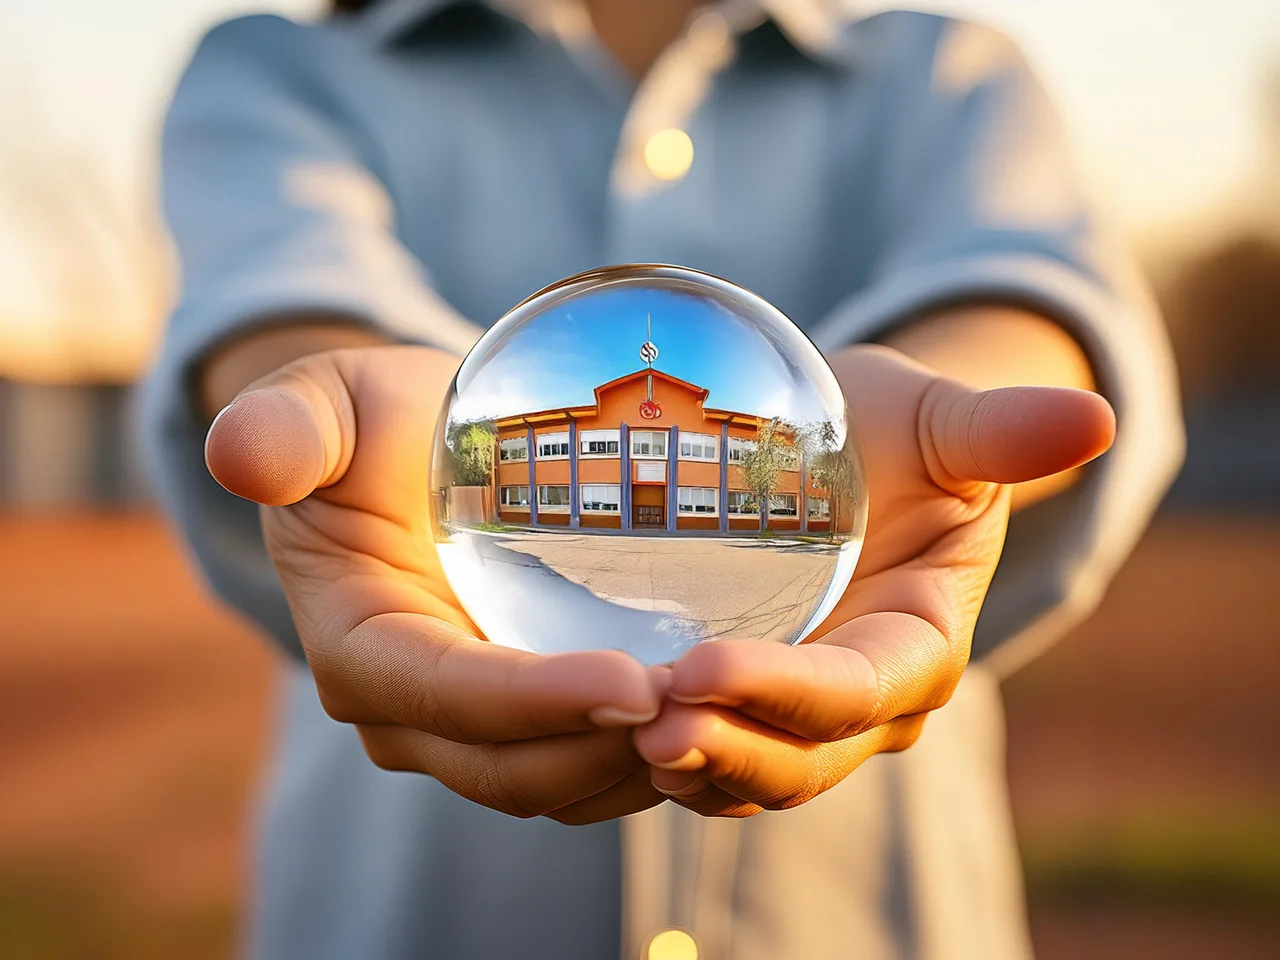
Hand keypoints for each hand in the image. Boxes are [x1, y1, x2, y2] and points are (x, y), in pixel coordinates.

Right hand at [205, 345, 668, 822]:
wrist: (418, 455)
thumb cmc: (373, 424)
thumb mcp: (327, 402)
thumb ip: (285, 427)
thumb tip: (240, 455)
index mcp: (357, 645)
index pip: (442, 696)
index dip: (532, 703)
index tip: (633, 683)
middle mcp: (407, 710)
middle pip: (507, 766)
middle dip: (601, 749)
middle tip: (705, 705)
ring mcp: (468, 727)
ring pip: (555, 784)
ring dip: (636, 765)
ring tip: (723, 714)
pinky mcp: (523, 723)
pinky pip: (584, 766)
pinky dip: (643, 756)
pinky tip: (708, 712)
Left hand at [633, 344, 1115, 816]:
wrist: (850, 457)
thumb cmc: (896, 432)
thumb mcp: (943, 421)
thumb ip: (1002, 430)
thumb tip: (1096, 416)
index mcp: (922, 640)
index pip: (861, 688)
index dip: (788, 690)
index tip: (703, 669)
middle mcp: (870, 696)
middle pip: (805, 754)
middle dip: (728, 749)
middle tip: (644, 726)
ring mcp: (808, 711)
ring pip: (754, 773)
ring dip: (691, 767)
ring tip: (617, 736)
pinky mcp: (754, 707)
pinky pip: (715, 754)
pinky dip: (669, 757)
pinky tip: (610, 731)